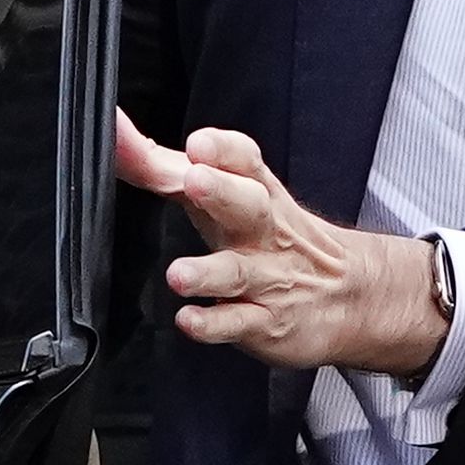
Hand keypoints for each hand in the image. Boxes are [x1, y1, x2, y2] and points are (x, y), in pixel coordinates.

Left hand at [114, 111, 446, 376]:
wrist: (348, 295)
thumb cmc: (267, 237)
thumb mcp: (226, 196)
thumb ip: (165, 170)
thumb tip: (116, 140)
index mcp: (256, 191)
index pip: (245, 161)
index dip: (223, 150)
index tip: (198, 143)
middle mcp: (264, 230)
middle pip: (247, 204)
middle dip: (221, 190)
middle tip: (194, 180)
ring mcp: (266, 278)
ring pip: (237, 272)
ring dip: (207, 272)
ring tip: (179, 275)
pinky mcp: (265, 323)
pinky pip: (238, 324)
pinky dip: (213, 324)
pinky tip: (190, 320)